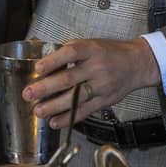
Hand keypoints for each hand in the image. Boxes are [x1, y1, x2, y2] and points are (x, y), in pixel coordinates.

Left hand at [23, 38, 161, 129]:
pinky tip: (55, 122)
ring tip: (38, 111)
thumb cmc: (110, 53)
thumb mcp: (91, 44)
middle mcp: (97, 68)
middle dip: (46, 88)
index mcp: (91, 50)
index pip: (71, 53)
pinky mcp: (104, 101)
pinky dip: (69, 118)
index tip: (38, 68)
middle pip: (69, 78)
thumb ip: (70, 52)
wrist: (137, 64)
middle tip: (28, 94)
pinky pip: (85, 112)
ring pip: (75, 98)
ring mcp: (102, 86)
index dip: (53, 61)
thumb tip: (44, 64)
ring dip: (54, 106)